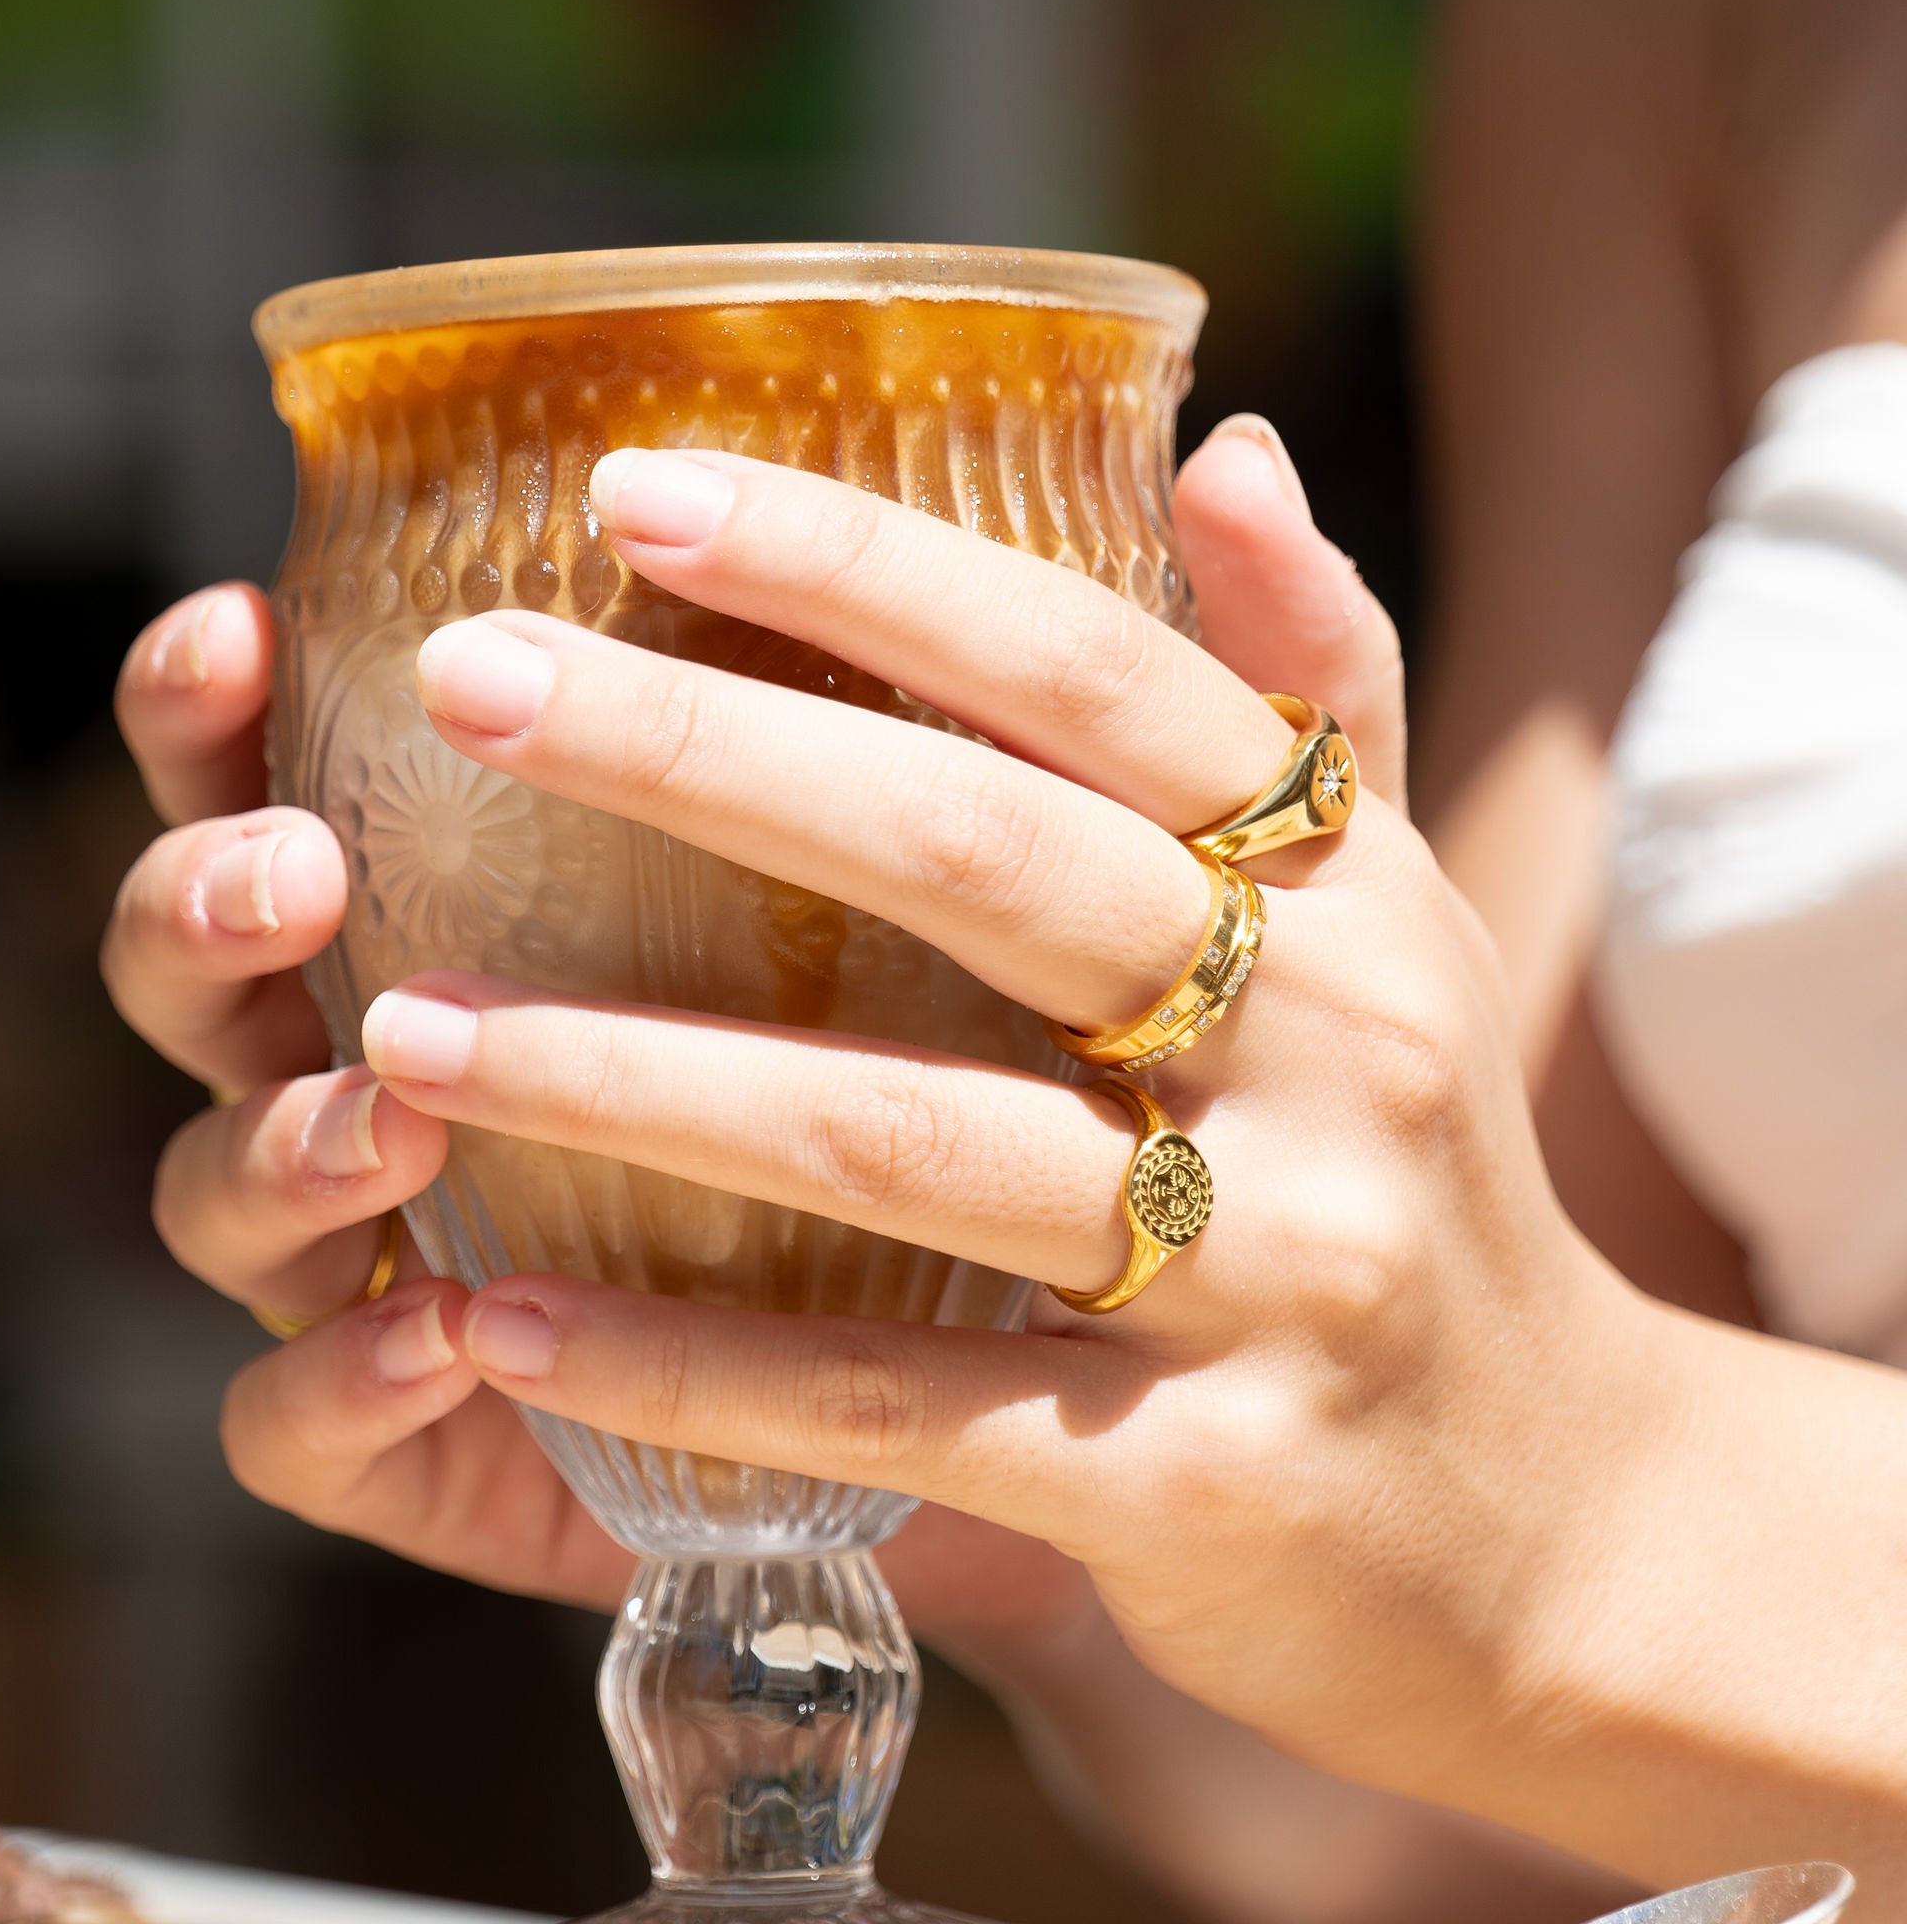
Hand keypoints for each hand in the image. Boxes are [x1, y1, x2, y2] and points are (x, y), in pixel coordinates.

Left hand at [196, 418, 1657, 1843]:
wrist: (1564, 1522)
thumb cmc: (1408, 1157)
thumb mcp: (1389, 912)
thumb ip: (1305, 686)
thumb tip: (1226, 440)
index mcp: (1342, 881)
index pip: (1088, 667)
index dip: (863, 567)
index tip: (632, 493)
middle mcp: (1331, 1048)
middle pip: (980, 858)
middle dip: (702, 757)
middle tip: (465, 681)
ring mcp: (1275, 1271)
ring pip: (902, 1140)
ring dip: (630, 1079)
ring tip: (398, 1029)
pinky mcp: (1197, 1487)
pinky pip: (902, 1413)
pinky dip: (687, 1371)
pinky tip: (496, 1323)